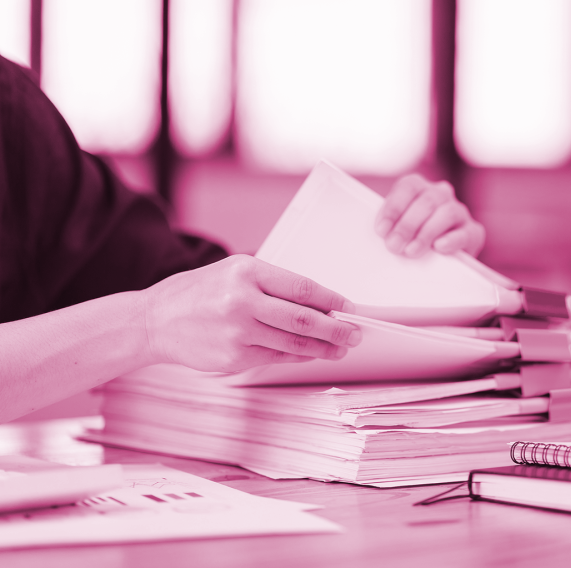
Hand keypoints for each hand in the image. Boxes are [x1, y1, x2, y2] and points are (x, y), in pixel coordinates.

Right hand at [141, 255, 360, 371]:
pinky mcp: (234, 357)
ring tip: (340, 347)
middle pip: (304, 320)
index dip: (333, 300)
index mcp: (247, 272)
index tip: (350, 308)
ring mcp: (238, 332)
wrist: (155, 321)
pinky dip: (299, 357)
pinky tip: (312, 354)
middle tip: (355, 333)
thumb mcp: (233, 271)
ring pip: (295, 344)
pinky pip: (277, 358)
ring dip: (324, 348)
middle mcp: (242, 301)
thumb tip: (320, 302)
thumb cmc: (199, 293)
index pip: (303, 288)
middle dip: (337, 329)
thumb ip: (274, 284)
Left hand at [374, 174, 484, 257]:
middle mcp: (441, 194)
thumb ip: (392, 226)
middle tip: (394, 245)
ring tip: (411, 251)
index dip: (394, 207)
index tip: (382, 230)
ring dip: (426, 233)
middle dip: (407, 225)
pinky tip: (439, 247)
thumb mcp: (398, 228)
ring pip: (447, 213)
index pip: (409, 187)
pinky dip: (451, 240)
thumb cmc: (412, 239)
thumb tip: (383, 235)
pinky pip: (465, 233)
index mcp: (420, 188)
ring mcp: (459, 212)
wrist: (441, 259)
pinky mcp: (473, 232)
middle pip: (427, 201)